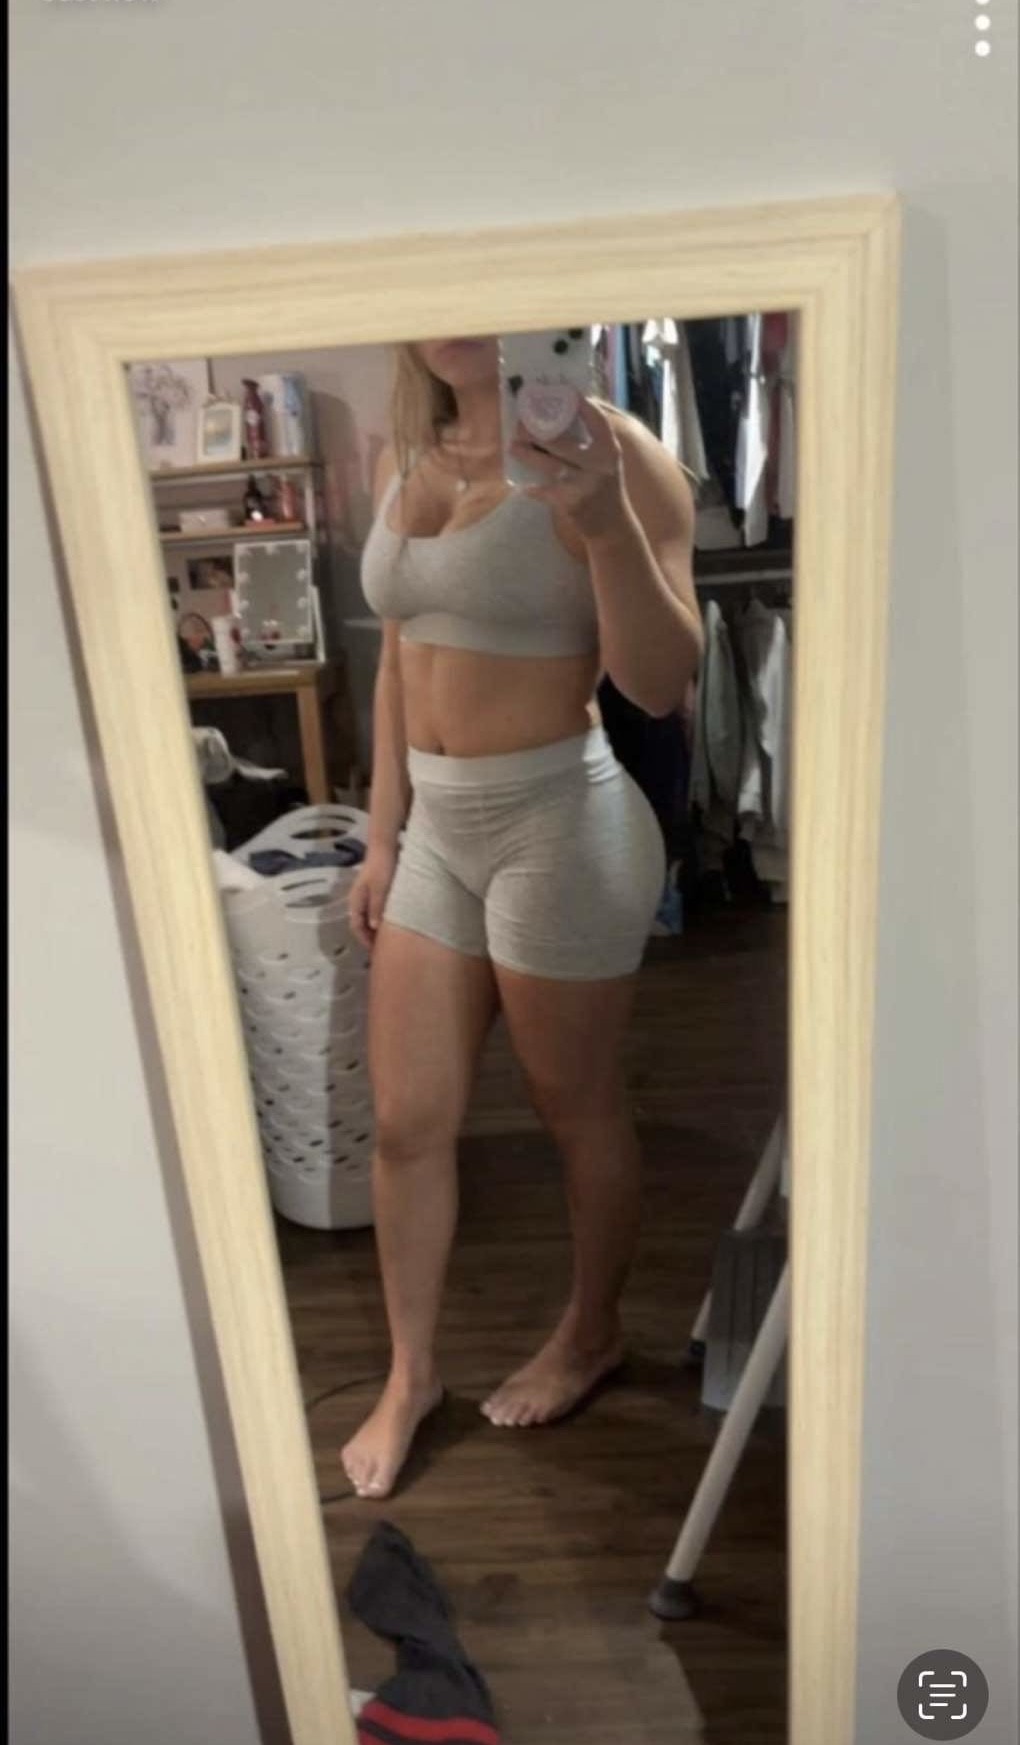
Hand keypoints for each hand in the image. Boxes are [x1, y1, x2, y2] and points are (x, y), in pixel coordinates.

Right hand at [348, 844, 396, 951]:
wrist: (385, 845)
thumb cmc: (382, 867)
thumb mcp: (380, 889)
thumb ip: (377, 908)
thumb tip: (374, 928)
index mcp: (356, 901)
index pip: (356, 927)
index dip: (365, 940)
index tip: (377, 952)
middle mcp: (359, 900)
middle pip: (362, 924)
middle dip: (371, 937)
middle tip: (384, 950)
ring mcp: (368, 895)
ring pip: (370, 918)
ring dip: (377, 929)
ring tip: (390, 940)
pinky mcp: (378, 891)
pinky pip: (377, 910)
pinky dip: (383, 919)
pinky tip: (395, 923)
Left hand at [509, 398, 627, 540]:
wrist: (612, 526)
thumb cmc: (604, 488)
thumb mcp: (606, 462)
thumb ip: (592, 441)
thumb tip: (563, 414)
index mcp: (610, 450)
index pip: (598, 421)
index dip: (582, 405)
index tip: (566, 392)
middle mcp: (599, 465)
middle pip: (563, 442)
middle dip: (537, 432)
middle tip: (520, 424)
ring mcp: (584, 484)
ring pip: (550, 466)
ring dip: (528, 455)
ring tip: (513, 447)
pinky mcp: (571, 503)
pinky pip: (545, 491)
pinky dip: (532, 488)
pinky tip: (521, 484)